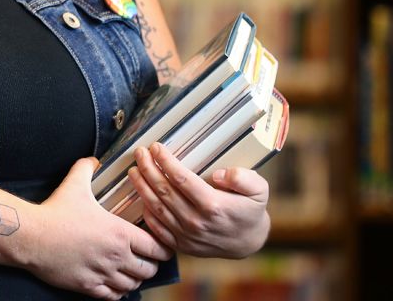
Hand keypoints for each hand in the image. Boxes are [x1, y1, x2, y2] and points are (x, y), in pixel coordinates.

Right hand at [25, 157, 173, 298]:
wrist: (31, 236)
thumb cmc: (55, 211)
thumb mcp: (74, 183)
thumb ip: (87, 168)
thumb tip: (94, 160)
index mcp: (120, 233)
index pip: (156, 248)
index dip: (163, 249)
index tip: (161, 247)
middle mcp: (116, 257)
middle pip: (148, 270)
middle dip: (151, 266)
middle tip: (147, 260)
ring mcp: (102, 274)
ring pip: (132, 285)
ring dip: (134, 279)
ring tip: (131, 272)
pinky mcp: (87, 286)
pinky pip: (113, 296)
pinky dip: (117, 292)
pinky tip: (114, 284)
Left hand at [128, 143, 269, 258]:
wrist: (248, 243)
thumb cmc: (251, 211)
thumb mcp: (259, 190)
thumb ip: (243, 178)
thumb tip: (220, 174)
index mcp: (213, 205)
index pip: (181, 179)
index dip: (165, 161)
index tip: (156, 147)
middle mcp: (196, 221)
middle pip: (164, 191)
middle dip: (148, 168)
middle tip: (139, 153)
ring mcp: (186, 235)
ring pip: (156, 207)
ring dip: (142, 187)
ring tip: (133, 171)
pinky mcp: (180, 244)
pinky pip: (157, 227)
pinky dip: (146, 211)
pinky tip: (141, 196)